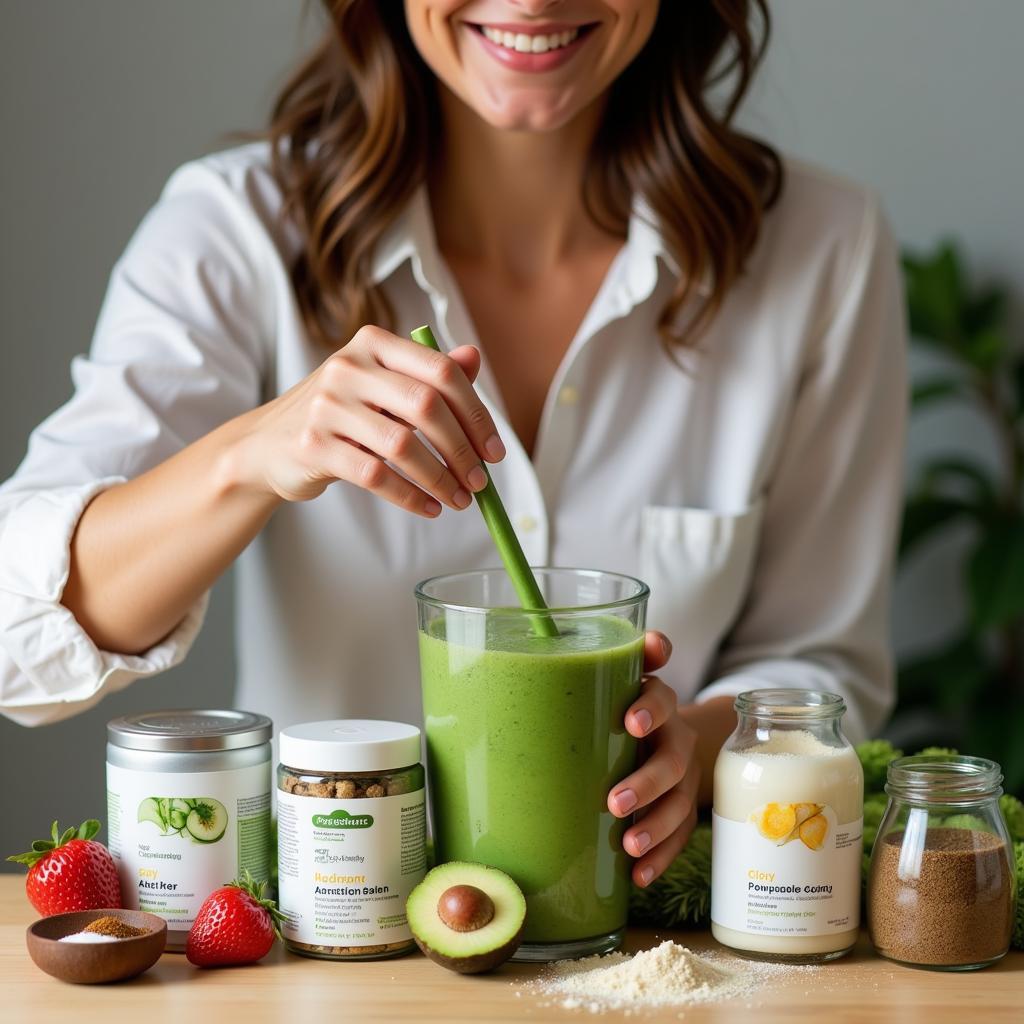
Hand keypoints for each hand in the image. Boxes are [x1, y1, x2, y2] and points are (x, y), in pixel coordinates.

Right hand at [232, 326, 505, 512]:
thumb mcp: (383, 387)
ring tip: (459, 500)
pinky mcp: (313, 446)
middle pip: (426, 406)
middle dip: (462, 449)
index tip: (494, 451)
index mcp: (373, 344)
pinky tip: (428, 507)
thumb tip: (474, 358)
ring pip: (402, 445)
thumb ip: (428, 374)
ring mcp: (327, 406)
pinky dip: (410, 496)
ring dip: (440, 479)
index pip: (441, 372)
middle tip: (480, 481)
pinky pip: (375, 475)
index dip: (476, 414)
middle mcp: (348, 367)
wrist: (269, 444)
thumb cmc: (340, 414)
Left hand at [607, 631, 698, 886]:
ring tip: (627, 844)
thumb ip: (593, 666)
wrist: (664, 738)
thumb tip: (568, 647)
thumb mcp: (609, 687)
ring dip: (655, 826)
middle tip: (614, 801)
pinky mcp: (684, 811)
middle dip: (646, 782)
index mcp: (656, 705)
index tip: (630, 722)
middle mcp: (675, 739)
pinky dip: (660, 857)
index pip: (661, 698)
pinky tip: (638, 875)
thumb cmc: (619, 711)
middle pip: (672, 759)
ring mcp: (684, 778)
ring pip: (679, 803)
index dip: (649, 708)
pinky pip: (680, 837)